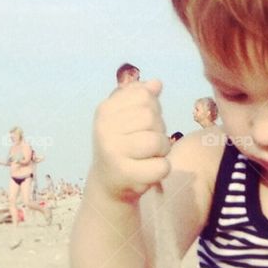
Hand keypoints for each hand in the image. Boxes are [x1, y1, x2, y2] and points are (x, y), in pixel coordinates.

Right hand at [91, 78, 170, 201]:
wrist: (107, 183)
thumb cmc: (121, 145)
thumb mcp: (125, 116)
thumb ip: (140, 97)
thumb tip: (156, 84)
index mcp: (105, 110)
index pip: (145, 95)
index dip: (152, 108)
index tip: (141, 124)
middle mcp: (105, 129)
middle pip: (151, 116)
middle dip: (157, 130)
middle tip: (145, 144)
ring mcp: (114, 152)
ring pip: (158, 140)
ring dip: (162, 150)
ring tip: (148, 156)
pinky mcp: (126, 174)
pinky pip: (162, 166)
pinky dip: (162, 168)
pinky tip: (148, 170)